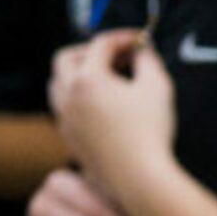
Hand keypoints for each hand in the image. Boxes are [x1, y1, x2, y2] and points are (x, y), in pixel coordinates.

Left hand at [51, 30, 178, 215]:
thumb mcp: (158, 86)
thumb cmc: (150, 132)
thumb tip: (142, 52)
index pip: (101, 44)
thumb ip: (149, 60)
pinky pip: (63, 107)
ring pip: (58, 83)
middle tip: (116, 56)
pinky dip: (77, 97)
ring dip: (77, 73)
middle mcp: (69, 95)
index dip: (123, 37)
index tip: (141, 41)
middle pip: (66, 58)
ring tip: (104, 79)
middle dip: (90, 51)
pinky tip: (100, 105)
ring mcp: (65, 118)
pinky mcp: (69, 137)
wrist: (138, 178)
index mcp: (88, 78)